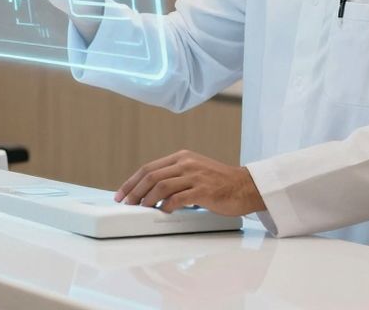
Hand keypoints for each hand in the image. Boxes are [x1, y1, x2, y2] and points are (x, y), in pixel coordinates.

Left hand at [115, 149, 264, 216]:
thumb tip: (151, 193)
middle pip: (151, 175)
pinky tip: (162, 211)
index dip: (131, 181)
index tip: (121, 194)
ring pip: (161, 186)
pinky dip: (167, 206)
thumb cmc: (220, 183)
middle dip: (134, 191)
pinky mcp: (204, 190)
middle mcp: (186, 163)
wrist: (246, 186)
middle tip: (126, 203)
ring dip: (147, 199)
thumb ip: (175, 177)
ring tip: (140, 209)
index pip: (149, 167)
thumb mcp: (195, 171)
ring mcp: (195, 176)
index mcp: (182, 157)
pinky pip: (178, 198)